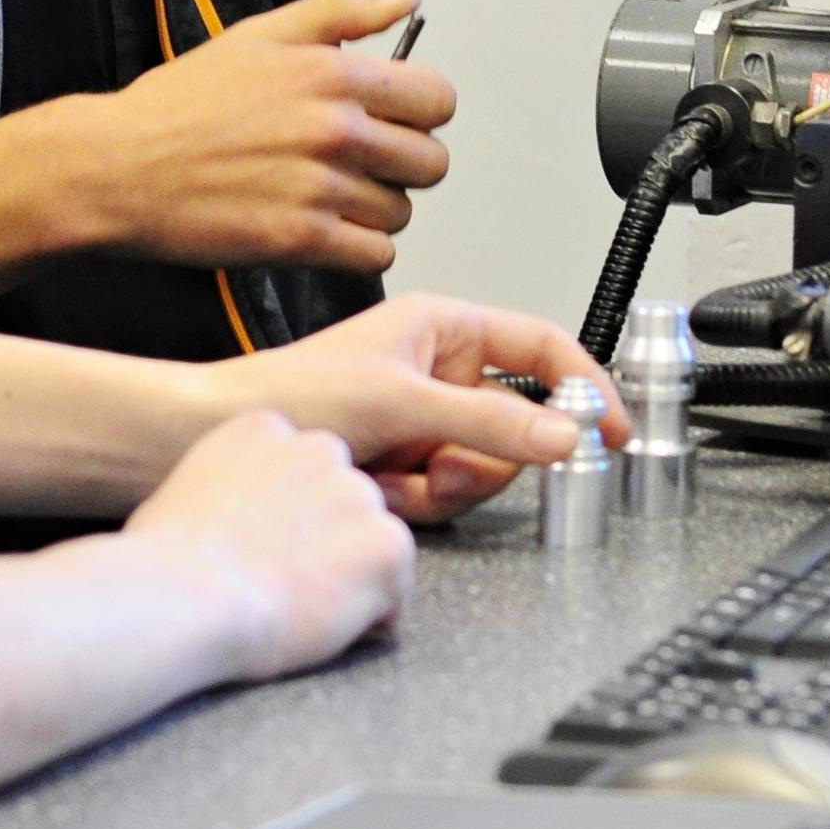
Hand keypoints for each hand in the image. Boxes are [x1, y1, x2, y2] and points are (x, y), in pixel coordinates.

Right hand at [57, 0, 454, 272]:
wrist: (116, 167)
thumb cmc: (179, 104)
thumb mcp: (258, 36)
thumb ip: (342, 14)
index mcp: (332, 73)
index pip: (438, 100)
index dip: (420, 114)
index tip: (391, 122)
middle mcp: (335, 129)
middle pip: (430, 162)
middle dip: (402, 166)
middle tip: (358, 165)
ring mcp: (319, 188)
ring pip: (401, 213)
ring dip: (374, 211)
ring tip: (327, 197)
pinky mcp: (298, 240)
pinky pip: (374, 255)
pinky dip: (356, 250)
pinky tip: (320, 229)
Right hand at [121, 411, 416, 679]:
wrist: (181, 595)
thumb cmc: (162, 560)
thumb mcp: (183, 491)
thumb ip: (226, 484)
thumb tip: (228, 514)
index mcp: (266, 430)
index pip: (303, 469)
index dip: (291, 517)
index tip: (266, 547)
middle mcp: (319, 448)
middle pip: (345, 500)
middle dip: (328, 540)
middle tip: (288, 582)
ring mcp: (357, 493)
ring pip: (374, 540)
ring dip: (351, 574)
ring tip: (302, 606)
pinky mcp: (385, 542)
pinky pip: (397, 585)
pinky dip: (374, 611)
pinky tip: (327, 623)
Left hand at [220, 293, 617, 523]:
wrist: (218, 437)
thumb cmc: (291, 394)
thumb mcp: (401, 402)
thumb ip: (488, 422)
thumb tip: (563, 435)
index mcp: (446, 328)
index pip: (543, 348)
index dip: (586, 387)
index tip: (612, 430)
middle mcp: (442, 369)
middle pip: (519, 425)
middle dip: (483, 459)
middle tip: (442, 466)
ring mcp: (426, 420)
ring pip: (486, 467)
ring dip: (445, 485)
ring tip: (393, 476)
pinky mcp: (407, 461)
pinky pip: (448, 492)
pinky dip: (416, 500)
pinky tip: (375, 486)